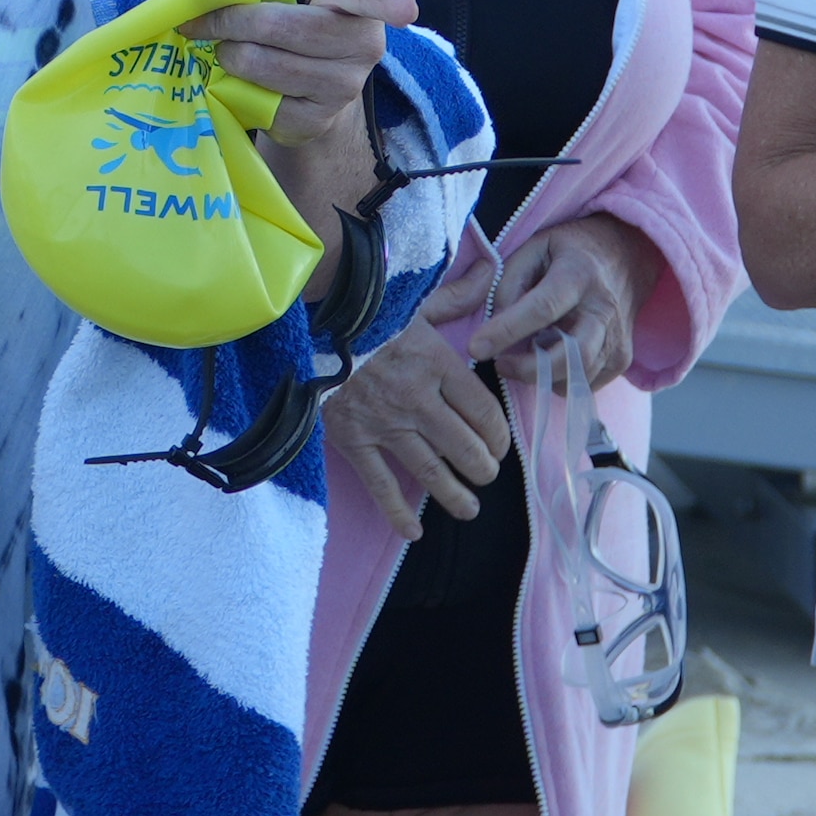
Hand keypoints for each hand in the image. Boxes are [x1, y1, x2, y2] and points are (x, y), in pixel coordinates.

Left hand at [182, 0, 415, 205]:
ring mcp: (345, 86)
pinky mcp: (319, 120)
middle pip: (289, 28)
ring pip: (271, 67)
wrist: (301, 68)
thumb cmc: (286, 8)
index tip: (405, 10)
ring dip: (231, 56)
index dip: (386, 1)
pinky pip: (266, 104)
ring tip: (225, 49)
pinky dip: (238, 88)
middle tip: (203, 23)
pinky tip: (240, 80)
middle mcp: (362, 42)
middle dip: (234, 23)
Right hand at [322, 314, 511, 541]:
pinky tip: (413, 531)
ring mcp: (384, 423)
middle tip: (486, 476)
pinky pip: (381, 485)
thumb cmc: (375, 318)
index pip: (484, 414)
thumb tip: (488, 284)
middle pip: (464, 448)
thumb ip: (456, 303)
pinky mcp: (354, 440)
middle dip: (483, 470)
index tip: (499, 447)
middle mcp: (416, 398)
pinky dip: (397, 512)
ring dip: (454, 496)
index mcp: (437, 364)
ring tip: (469, 510)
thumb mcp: (420, 304)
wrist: (316, 327)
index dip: (500, 438)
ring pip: (430, 472)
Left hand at [469, 211, 648, 396]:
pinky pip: (587, 385)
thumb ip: (507, 281)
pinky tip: (547, 363)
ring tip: (522, 360)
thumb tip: (492, 322)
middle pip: (572, 355)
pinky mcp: (623, 358)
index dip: (505, 331)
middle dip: (530, 369)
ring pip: (579, 376)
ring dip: (543, 377)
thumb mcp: (533, 248)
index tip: (474, 347)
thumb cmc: (568, 251)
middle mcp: (603, 307)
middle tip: (499, 365)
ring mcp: (618, 336)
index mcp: (578, 273)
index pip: (541, 308)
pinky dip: (560, 382)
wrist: (625, 253)